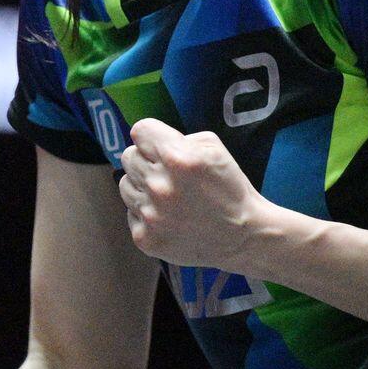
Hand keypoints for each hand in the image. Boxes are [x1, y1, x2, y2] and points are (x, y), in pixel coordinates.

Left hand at [118, 118, 276, 269]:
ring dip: (142, 186)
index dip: (152, 136)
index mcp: (177, 158)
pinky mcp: (145, 238)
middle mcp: (158, 185)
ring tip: (168, 196)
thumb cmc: (230, 189)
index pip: (140, 130)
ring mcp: (149, 214)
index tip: (161, 146)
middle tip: (168, 174)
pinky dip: (146, 213)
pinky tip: (168, 217)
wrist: (243, 237)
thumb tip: (154, 142)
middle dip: (147, 160)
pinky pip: (131, 213)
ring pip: (125, 184)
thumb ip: (181, 139)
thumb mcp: (215, 149)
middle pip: (128, 156)